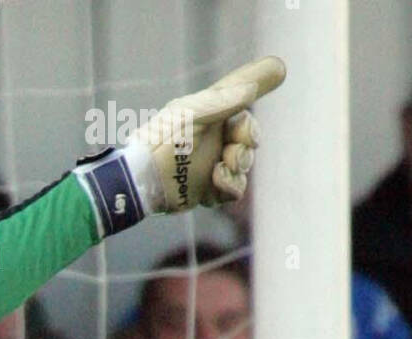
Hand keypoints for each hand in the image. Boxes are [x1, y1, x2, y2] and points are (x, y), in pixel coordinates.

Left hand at [75, 56, 285, 235]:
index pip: (245, 118)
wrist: (143, 177)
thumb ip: (228, 95)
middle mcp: (214, 142)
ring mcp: (211, 167)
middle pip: (250, 144)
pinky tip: (215, 180)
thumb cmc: (163, 138)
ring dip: (237, 168)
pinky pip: (233, 191)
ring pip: (244, 168)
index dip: (248, 127)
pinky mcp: (207, 191)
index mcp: (212, 119)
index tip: (239, 128)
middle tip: (230, 152)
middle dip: (245, 148)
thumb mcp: (195, 111)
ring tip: (219, 169)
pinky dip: (229, 186)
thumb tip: (267, 74)